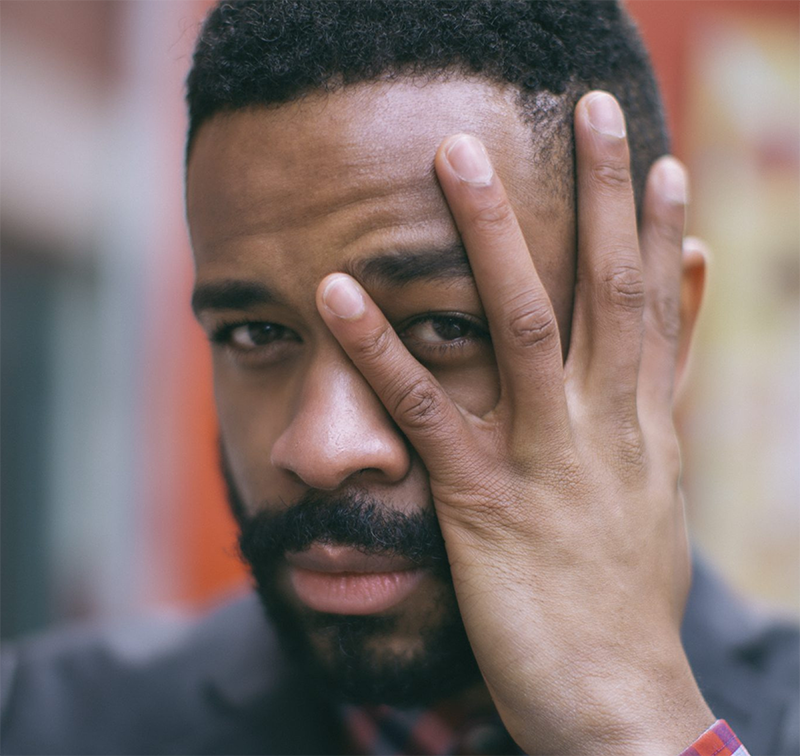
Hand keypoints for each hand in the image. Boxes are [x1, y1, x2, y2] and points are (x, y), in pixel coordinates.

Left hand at [315, 91, 712, 755]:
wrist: (617, 702)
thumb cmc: (625, 597)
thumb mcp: (659, 495)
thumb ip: (662, 410)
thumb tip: (678, 335)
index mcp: (642, 426)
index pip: (656, 307)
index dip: (658, 228)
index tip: (656, 156)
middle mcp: (601, 427)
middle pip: (604, 290)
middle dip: (598, 194)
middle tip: (586, 109)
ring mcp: (543, 460)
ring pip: (521, 326)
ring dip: (489, 238)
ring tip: (455, 160)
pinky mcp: (483, 504)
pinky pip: (424, 413)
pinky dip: (382, 350)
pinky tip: (339, 294)